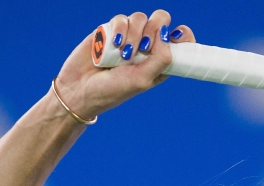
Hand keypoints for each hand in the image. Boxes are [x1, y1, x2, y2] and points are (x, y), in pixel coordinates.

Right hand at [52, 10, 194, 119]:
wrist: (80, 89)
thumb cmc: (113, 90)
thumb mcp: (142, 80)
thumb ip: (160, 59)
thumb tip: (168, 35)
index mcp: (160, 61)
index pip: (179, 41)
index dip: (184, 35)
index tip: (177, 37)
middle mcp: (147, 46)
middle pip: (162, 20)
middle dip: (156, 28)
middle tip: (146, 47)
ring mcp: (129, 36)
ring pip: (141, 17)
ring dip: (134, 34)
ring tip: (123, 54)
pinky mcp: (112, 30)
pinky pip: (122, 18)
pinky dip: (120, 29)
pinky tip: (114, 45)